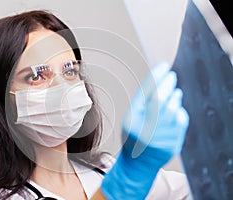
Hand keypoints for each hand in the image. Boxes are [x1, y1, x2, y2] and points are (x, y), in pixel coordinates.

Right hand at [101, 62, 188, 198]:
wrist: (138, 164)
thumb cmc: (133, 138)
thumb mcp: (131, 117)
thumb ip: (143, 101)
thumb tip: (160, 81)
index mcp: (132, 120)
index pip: (145, 93)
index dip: (155, 76)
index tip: (163, 65)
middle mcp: (145, 129)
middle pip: (161, 99)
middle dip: (168, 83)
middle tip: (171, 75)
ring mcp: (160, 138)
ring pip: (173, 108)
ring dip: (175, 96)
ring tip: (173, 94)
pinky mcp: (173, 144)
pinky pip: (181, 121)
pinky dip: (180, 111)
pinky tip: (175, 110)